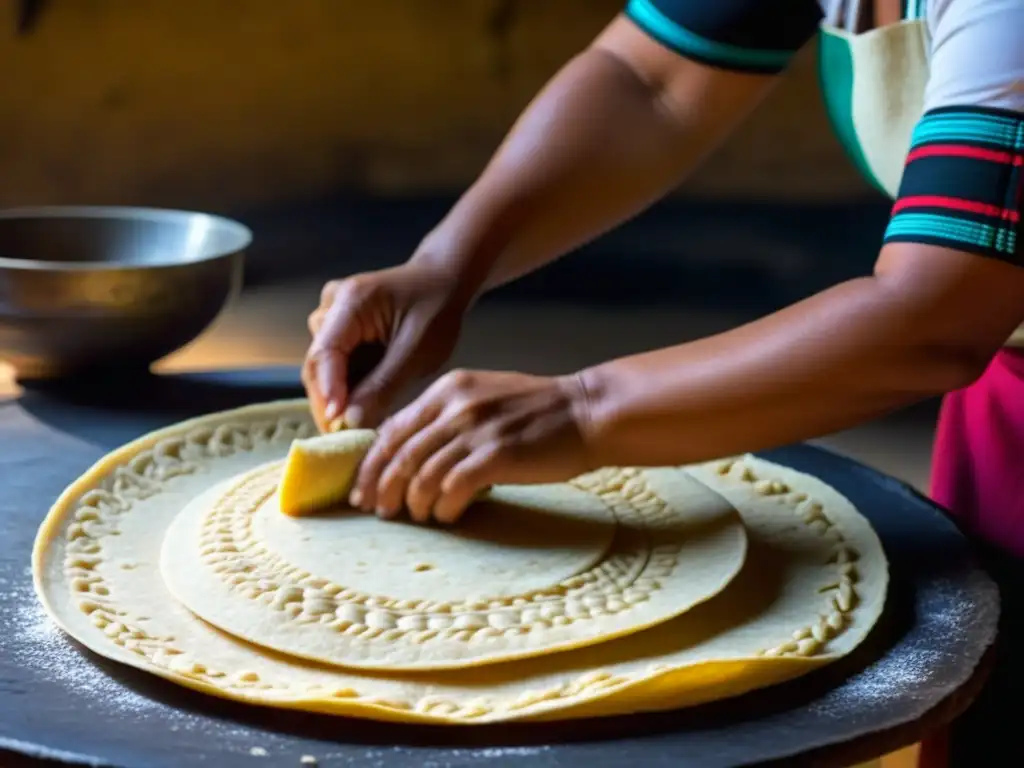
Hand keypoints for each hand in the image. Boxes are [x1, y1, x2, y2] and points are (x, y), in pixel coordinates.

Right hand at [302, 263, 467, 431]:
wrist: (444, 281)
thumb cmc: (436, 309)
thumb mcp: (416, 351)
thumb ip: (383, 386)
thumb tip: (351, 423)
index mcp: (351, 302)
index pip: (325, 353)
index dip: (328, 393)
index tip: (337, 426)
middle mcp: (331, 306)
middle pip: (317, 364)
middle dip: (330, 403)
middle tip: (343, 442)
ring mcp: (332, 318)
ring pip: (323, 368)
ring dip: (337, 398)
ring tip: (353, 431)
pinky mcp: (339, 331)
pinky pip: (335, 366)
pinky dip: (346, 389)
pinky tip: (359, 411)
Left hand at [350, 369, 593, 524]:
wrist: (587, 411)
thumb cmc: (539, 412)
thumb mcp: (484, 399)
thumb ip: (447, 419)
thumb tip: (411, 457)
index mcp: (448, 389)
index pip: (393, 429)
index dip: (372, 464)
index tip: (363, 489)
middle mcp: (456, 405)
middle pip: (400, 454)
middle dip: (382, 488)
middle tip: (377, 511)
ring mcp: (476, 428)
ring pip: (422, 474)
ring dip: (414, 503)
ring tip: (417, 517)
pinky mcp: (497, 454)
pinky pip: (453, 488)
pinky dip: (444, 507)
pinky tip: (448, 516)